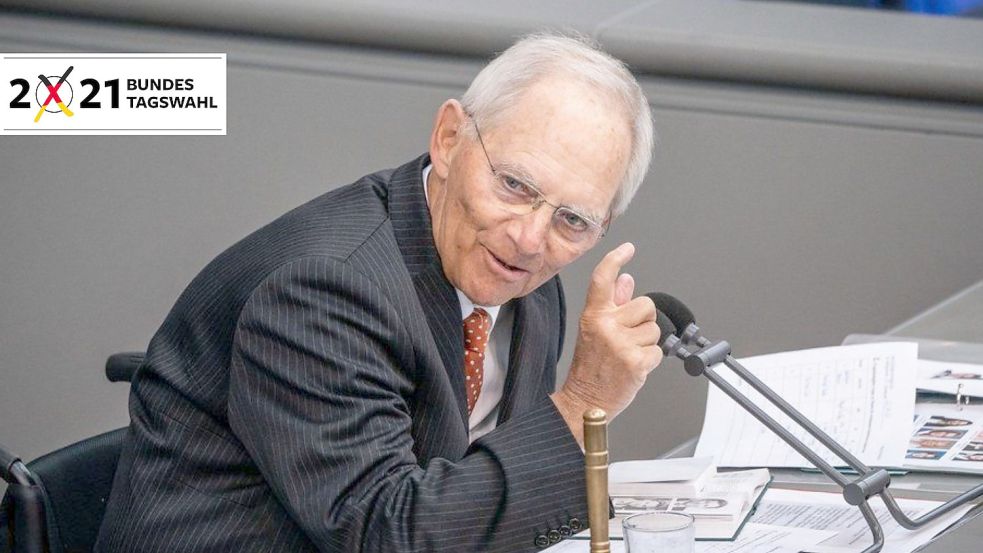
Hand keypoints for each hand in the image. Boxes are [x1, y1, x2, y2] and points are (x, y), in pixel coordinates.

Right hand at [551, 242, 662, 445]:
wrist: (586, 401)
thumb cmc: (590, 367)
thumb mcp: (595, 330)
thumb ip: (613, 303)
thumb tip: (627, 280)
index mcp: (593, 315)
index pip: (603, 278)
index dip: (616, 259)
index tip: (627, 249)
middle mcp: (606, 326)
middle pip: (645, 305)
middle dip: (643, 321)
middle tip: (627, 339)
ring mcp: (621, 344)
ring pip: (655, 329)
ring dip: (647, 342)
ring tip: (628, 354)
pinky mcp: (636, 361)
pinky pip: (658, 350)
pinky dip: (650, 360)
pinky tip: (634, 367)